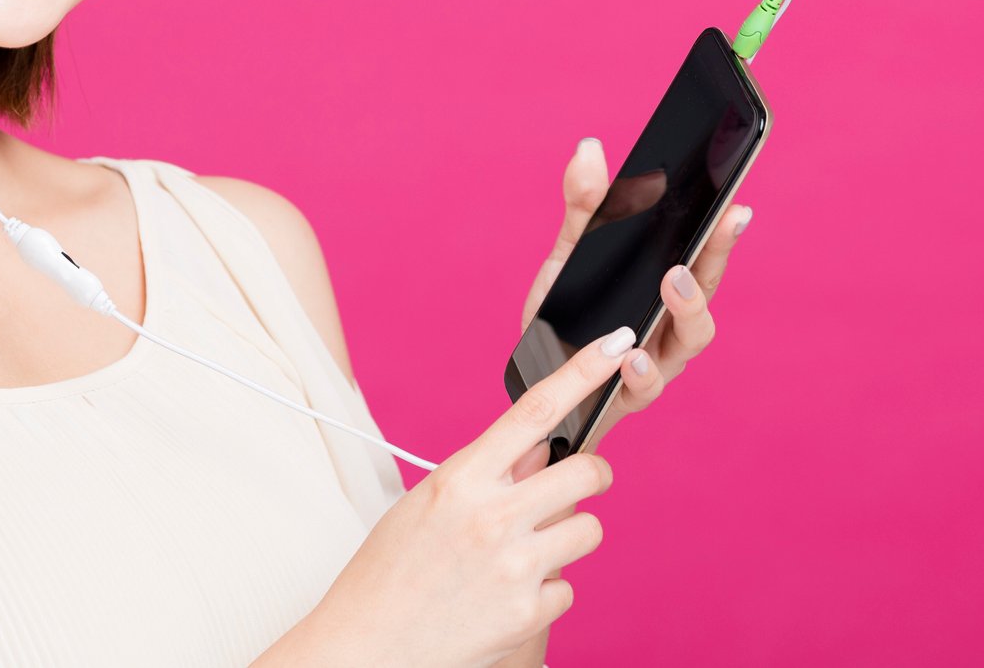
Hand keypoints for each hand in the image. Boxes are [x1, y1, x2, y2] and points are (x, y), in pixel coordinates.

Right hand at [303, 331, 631, 667]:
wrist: (367, 647)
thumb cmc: (388, 571)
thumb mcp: (426, 504)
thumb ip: (486, 474)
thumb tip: (539, 450)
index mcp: (461, 478)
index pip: (534, 411)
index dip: (583, 373)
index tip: (616, 346)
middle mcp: (492, 517)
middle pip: (587, 473)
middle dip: (593, 474)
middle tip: (579, 483)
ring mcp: (514, 567)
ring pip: (589, 531)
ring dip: (568, 535)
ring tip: (524, 552)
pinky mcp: (528, 613)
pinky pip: (568, 587)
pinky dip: (546, 590)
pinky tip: (506, 596)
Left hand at [518, 137, 752, 447]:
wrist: (536, 376)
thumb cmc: (566, 312)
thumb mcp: (570, 252)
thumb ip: (585, 205)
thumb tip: (589, 148)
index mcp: (665, 285)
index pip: (703, 254)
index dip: (723, 231)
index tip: (736, 204)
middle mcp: (672, 322)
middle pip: (708, 288)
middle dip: (717, 256)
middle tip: (718, 227)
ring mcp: (657, 358)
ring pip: (691, 339)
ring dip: (688, 309)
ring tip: (672, 282)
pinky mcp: (628, 394)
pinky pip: (646, 386)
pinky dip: (643, 371)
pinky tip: (632, 355)